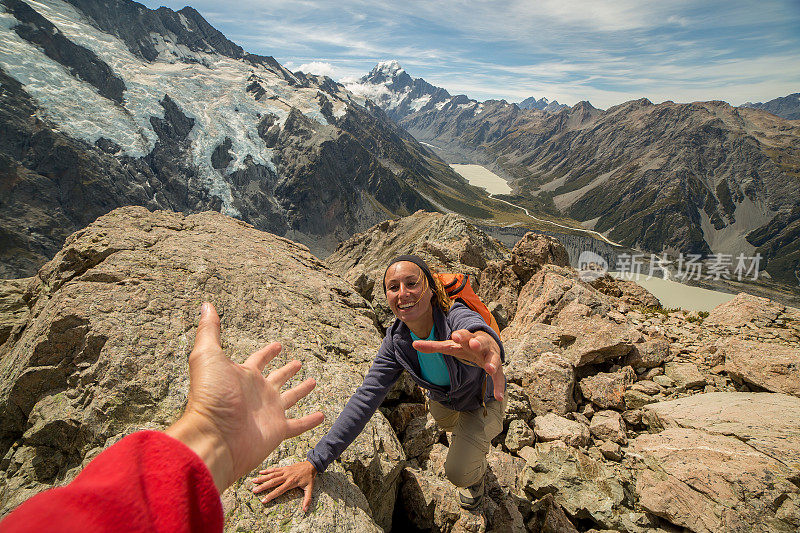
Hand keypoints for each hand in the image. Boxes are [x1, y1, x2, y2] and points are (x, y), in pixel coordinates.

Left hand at [166, 302, 324, 491]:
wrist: (214, 437)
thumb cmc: (210, 396)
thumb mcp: (207, 356)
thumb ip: (210, 331)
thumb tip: (206, 305)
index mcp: (244, 376)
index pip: (259, 360)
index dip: (268, 352)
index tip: (278, 345)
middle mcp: (257, 393)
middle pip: (276, 378)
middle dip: (287, 370)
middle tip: (298, 362)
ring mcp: (268, 412)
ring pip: (290, 399)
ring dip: (301, 391)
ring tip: (313, 382)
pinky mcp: (277, 430)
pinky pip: (298, 424)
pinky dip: (310, 421)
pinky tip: (322, 415)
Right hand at [252, 460, 316, 511]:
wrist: (311, 465)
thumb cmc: (309, 478)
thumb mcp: (310, 488)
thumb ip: (307, 499)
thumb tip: (305, 510)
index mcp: (291, 483)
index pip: (279, 490)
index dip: (271, 495)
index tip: (263, 500)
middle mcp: (286, 477)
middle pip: (273, 482)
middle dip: (263, 487)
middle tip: (254, 490)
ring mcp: (285, 471)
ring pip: (272, 475)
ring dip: (262, 478)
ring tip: (253, 481)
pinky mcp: (284, 468)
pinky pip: (274, 469)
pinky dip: (267, 471)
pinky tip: (260, 472)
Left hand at [413, 329, 504, 400]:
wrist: (489, 342)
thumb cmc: (466, 345)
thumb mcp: (451, 346)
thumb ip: (434, 346)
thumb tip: (414, 344)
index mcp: (468, 339)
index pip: (463, 335)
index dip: (460, 335)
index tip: (455, 336)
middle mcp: (481, 345)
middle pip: (479, 342)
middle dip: (477, 343)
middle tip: (474, 344)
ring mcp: (490, 355)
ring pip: (493, 358)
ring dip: (491, 363)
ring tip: (490, 369)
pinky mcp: (497, 368)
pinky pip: (499, 377)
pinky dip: (499, 386)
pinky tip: (498, 397)